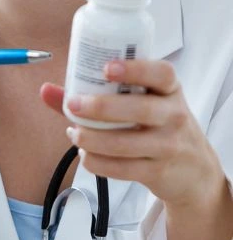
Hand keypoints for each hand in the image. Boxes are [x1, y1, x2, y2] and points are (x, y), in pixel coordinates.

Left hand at [39, 58, 224, 208]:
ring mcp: (168, 145)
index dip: (135, 68)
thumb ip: (93, 96)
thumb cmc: (157, 128)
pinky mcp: (158, 171)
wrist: (192, 170)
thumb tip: (46, 90)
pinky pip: (121, 168)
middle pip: (140, 109)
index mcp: (169, 90)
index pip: (161, 73)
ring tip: (74, 133)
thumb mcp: (140, 104)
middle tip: (73, 105)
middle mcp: (174, 115)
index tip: (106, 68)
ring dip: (91, 138)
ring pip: (125, 143)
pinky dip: (96, 161)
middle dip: (101, 107)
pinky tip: (86, 154)